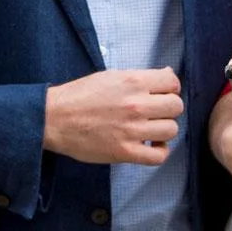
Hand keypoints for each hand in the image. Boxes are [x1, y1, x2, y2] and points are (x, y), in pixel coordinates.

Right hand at [43, 68, 182, 164]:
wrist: (54, 119)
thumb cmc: (79, 95)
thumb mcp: (111, 75)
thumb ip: (139, 77)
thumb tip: (166, 74)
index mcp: (133, 82)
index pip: (173, 82)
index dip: (170, 87)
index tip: (162, 93)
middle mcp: (137, 105)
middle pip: (176, 106)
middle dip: (169, 108)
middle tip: (156, 111)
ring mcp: (132, 130)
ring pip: (172, 130)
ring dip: (164, 129)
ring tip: (152, 128)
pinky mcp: (125, 152)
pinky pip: (159, 156)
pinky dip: (160, 151)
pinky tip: (151, 145)